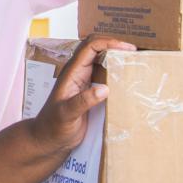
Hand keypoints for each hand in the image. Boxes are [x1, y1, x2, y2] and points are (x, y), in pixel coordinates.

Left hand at [31, 34, 133, 154]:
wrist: (48, 139)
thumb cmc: (53, 126)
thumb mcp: (67, 114)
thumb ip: (83, 101)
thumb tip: (105, 89)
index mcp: (72, 72)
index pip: (90, 47)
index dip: (109, 42)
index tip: (127, 48)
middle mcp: (78, 72)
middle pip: (97, 48)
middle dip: (115, 45)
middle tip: (134, 52)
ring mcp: (84, 81)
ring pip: (101, 60)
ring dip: (116, 57)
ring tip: (134, 61)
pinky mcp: (90, 91)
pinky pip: (104, 75)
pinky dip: (115, 72)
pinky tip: (126, 78)